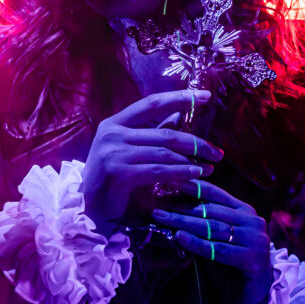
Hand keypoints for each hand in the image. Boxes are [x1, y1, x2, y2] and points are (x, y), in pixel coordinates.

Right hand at [81, 90, 223, 235]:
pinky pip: (158, 171)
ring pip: (164, 153)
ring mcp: (114, 153)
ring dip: (191, 161)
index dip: (180, 97)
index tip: (206, 95)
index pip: (152, 103)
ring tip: (209, 167)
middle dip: (195, 142)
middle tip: (216, 152)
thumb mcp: (130, 151)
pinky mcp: (119, 173)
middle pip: (164, 133)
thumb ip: (151, 134)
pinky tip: (195, 176)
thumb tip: (179, 115)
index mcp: (114, 123)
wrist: (88, 208)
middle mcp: (112, 134)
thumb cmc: (111, 179)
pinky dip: (180, 173)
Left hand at [151, 179, 272, 303]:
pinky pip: (218, 249)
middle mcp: (252, 221)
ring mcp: (255, 239)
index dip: (191, 186)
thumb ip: (203, 223)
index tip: (169, 180)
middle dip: (181, 207)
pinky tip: (179, 236)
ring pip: (212, 227)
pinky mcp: (253, 258)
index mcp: (245, 211)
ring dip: (184, 222)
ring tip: (162, 218)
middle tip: (157, 205)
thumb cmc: (231, 267)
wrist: (254, 297)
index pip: (215, 193)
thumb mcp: (217, 239)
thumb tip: (172, 207)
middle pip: (210, 210)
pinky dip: (196, 243)